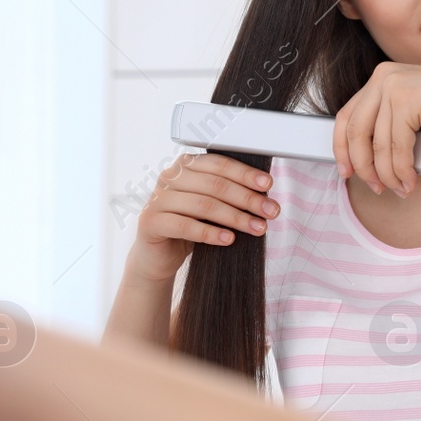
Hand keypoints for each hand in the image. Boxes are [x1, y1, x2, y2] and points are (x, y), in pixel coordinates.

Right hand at [125, 151, 278, 283]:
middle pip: (215, 185)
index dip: (245, 174)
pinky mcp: (150, 221)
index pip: (219, 164)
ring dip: (235, 217)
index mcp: (185, 165)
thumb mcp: (210, 207)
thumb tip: (264, 196)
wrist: (159, 256)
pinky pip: (185, 225)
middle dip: (247, 199)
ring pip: (204, 205)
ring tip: (257, 228)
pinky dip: (211, 233)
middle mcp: (169, 177)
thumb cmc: (188, 227)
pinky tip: (229, 239)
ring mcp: (158, 198)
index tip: (267, 185)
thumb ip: (228, 196)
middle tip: (270, 212)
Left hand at [333, 62, 420, 196]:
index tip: (347, 170)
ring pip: (377, 146)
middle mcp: (382, 78)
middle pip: (355, 133)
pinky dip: (401, 170)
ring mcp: (393, 87)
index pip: (346, 117)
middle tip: (375, 185)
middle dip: (364, 167)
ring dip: (387, 175)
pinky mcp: (406, 101)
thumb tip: (366, 159)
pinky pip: (396, 148)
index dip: (342, 149)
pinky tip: (409, 180)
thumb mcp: (411, 113)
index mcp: (380, 78)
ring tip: (398, 187)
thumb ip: (388, 125)